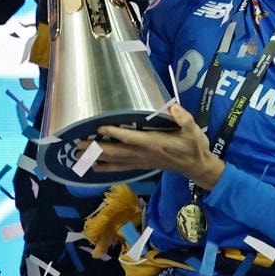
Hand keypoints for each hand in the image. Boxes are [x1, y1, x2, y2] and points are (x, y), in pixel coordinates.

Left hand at [87, 103, 225, 189]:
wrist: (196, 167)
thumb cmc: (194, 146)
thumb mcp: (194, 131)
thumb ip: (184, 119)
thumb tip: (173, 107)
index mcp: (154, 143)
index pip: (131, 138)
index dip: (115, 133)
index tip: (100, 128)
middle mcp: (143, 154)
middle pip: (116, 151)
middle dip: (96, 148)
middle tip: (78, 144)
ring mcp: (141, 161)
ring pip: (115, 161)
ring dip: (96, 158)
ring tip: (78, 155)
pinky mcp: (141, 165)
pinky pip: (120, 168)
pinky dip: (106, 168)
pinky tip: (93, 167)